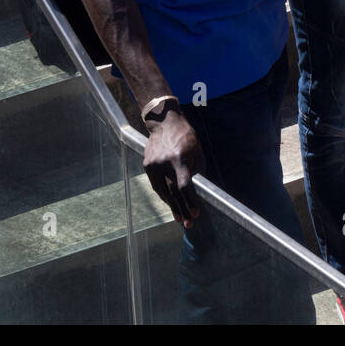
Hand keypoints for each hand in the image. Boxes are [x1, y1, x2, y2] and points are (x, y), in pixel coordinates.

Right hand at [143, 109, 203, 227]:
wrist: (164, 122)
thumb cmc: (186, 136)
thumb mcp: (198, 150)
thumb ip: (198, 169)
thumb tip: (197, 189)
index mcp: (179, 158)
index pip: (184, 185)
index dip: (190, 201)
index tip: (196, 213)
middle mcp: (164, 163)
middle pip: (173, 192)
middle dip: (182, 208)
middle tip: (189, 223)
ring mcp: (153, 165)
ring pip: (162, 191)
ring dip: (172, 206)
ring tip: (180, 218)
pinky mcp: (147, 165)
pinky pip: (156, 185)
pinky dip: (164, 195)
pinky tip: (171, 203)